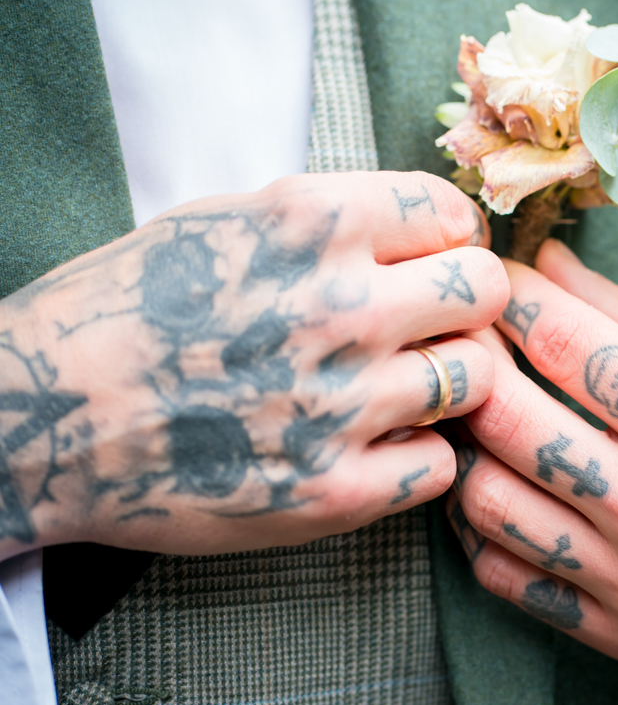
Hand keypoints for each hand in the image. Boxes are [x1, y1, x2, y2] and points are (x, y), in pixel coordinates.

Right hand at [0, 171, 506, 559]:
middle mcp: (338, 306)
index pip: (451, 213)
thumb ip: (329, 221)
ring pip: (477, 379)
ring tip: (403, 387)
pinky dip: (420, 455)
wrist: (41, 416)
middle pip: (486, 292)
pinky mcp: (331, 490)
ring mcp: (339, 403)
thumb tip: (426, 227)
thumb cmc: (128, 310)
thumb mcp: (223, 222)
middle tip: (436, 325)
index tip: (436, 260)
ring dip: (449, 383)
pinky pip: (441, 466)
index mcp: (309, 223)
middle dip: (468, 305)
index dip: (451, 238)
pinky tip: (379, 446)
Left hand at [448, 240, 617, 702]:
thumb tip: (553, 264)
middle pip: (508, 420)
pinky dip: (481, 526)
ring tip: (481, 412)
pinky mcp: (616, 632)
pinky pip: (503, 578)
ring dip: (465, 444)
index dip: (519, 297)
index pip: (568, 345)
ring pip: (487, 502)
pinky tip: (501, 485)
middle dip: (474, 361)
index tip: (504, 276)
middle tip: (474, 337)